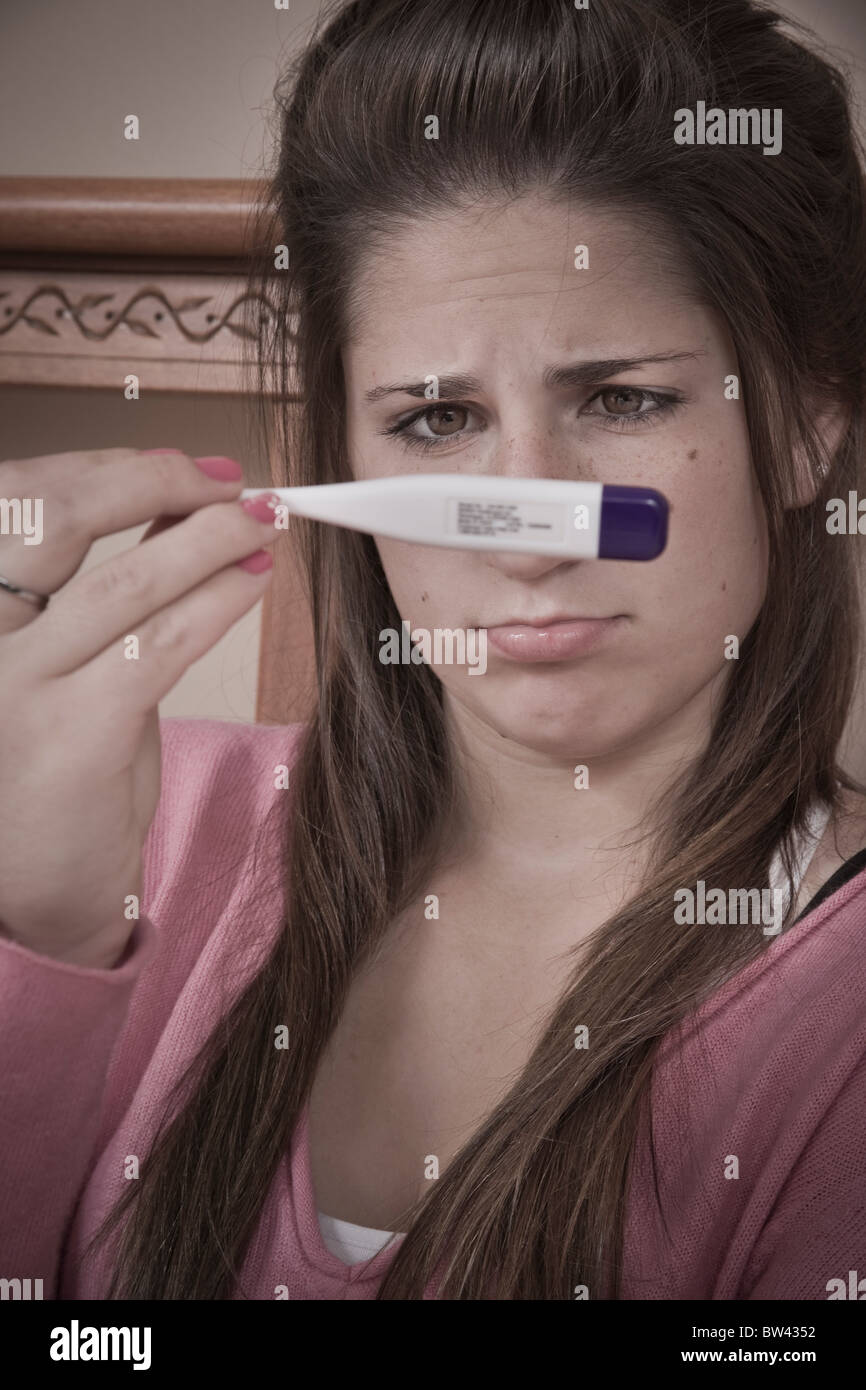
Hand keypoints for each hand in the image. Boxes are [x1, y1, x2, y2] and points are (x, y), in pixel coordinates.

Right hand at [0, 448, 279, 965]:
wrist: (35, 890)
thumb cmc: (49, 770)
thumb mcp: (66, 665)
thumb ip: (109, 593)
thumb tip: (175, 513)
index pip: (26, 504)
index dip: (109, 469)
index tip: (181, 465)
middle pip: (63, 523)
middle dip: (160, 486)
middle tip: (234, 488)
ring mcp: (16, 687)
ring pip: (124, 583)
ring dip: (208, 540)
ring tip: (263, 525)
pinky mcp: (73, 732)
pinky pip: (159, 645)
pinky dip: (217, 602)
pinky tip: (253, 581)